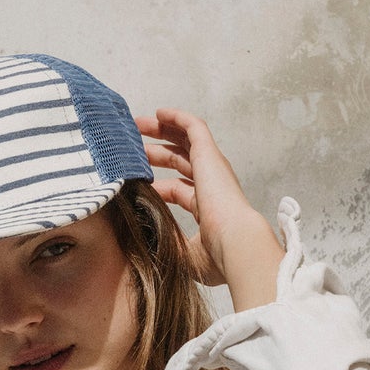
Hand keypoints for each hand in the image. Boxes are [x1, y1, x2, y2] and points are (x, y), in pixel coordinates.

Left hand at [134, 109, 284, 309]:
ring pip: (186, 141)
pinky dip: (178, 118)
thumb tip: (143, 241)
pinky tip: (159, 113)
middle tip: (133, 147)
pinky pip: (195, 128)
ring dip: (163, 131)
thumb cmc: (216, 257)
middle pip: (181, 162)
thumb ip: (166, 245)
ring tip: (138, 125)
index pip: (179, 190)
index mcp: (208, 209)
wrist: (236, 245)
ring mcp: (213, 169)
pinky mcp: (210, 156)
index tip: (135, 182)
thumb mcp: (184, 254)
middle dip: (158, 152)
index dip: (158, 185)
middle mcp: (212, 186)